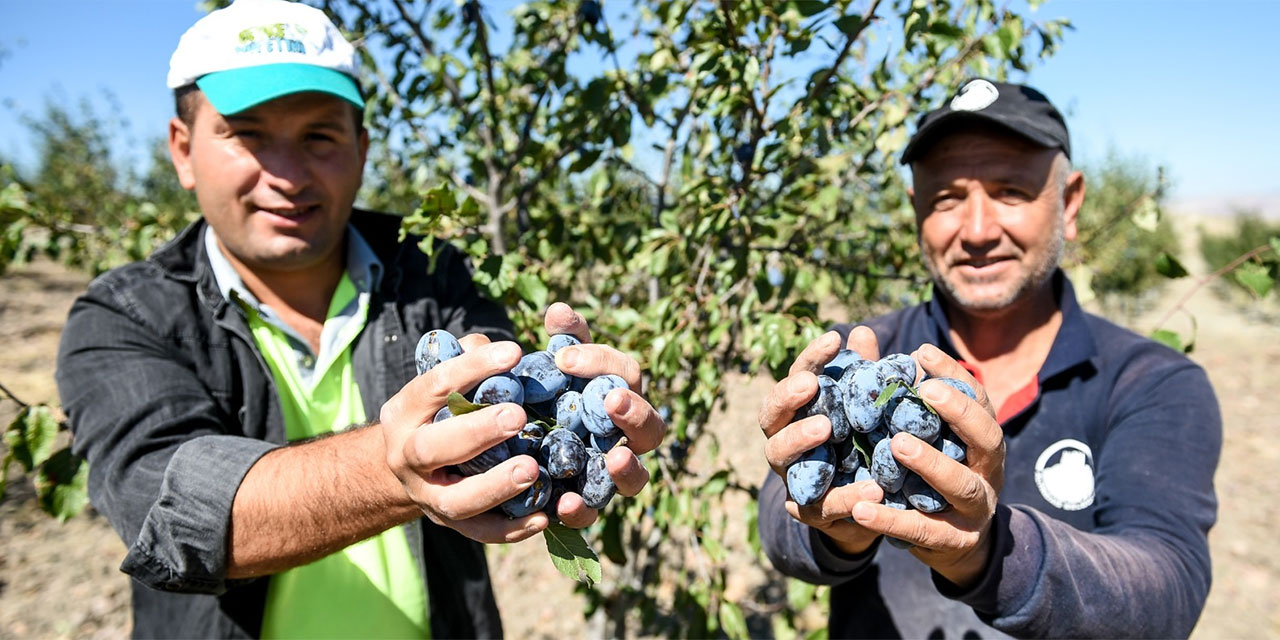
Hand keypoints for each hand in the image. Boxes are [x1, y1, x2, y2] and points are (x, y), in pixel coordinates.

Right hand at [380, 336, 547, 542]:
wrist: (410, 467)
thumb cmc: (439, 410)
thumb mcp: (444, 381)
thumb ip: (469, 359)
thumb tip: (498, 350)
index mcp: (403, 413)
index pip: (431, 386)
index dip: (471, 367)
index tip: (513, 352)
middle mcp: (407, 457)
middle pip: (431, 449)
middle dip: (476, 432)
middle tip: (517, 416)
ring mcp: (426, 496)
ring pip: (455, 501)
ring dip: (495, 487)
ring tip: (533, 469)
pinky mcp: (450, 524)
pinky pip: (480, 532)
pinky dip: (511, 530)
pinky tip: (544, 516)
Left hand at [542, 302, 666, 527]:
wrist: (495, 447)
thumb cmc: (530, 397)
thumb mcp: (536, 367)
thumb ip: (554, 342)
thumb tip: (559, 310)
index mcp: (614, 395)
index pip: (625, 373)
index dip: (602, 362)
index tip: (564, 357)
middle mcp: (622, 437)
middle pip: (651, 426)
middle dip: (636, 412)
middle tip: (611, 400)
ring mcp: (606, 475)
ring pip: (636, 477)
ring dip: (629, 467)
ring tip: (615, 457)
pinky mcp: (582, 505)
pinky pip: (591, 513)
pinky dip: (582, 509)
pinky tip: (564, 502)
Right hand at [758, 326, 887, 555]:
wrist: (868, 509)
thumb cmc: (863, 447)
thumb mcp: (868, 412)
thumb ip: (864, 378)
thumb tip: (863, 332)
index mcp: (799, 413)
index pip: (797, 378)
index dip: (811, 358)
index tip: (833, 339)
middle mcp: (785, 441)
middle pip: (771, 415)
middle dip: (786, 397)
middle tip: (809, 384)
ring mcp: (793, 477)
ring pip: (780, 455)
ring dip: (799, 439)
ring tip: (827, 427)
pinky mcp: (812, 512)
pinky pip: (823, 504)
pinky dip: (847, 496)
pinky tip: (873, 488)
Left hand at [847, 343, 1004, 587]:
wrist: (951, 544)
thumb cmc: (928, 473)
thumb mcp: (919, 434)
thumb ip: (892, 391)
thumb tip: (861, 336)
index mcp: (981, 438)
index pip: (978, 398)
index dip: (953, 375)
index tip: (920, 352)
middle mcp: (988, 469)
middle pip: (987, 437)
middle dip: (959, 411)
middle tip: (923, 390)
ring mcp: (977, 507)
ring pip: (962, 484)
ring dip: (931, 463)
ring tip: (897, 444)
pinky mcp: (954, 541)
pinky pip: (923, 529)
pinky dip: (892, 518)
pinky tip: (861, 507)